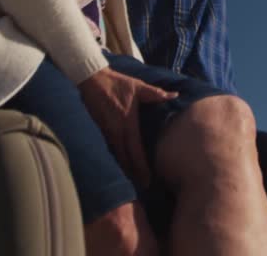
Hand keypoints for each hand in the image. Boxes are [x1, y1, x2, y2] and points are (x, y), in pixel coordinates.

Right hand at [78, 68, 176, 186]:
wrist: (92, 79)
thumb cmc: (118, 83)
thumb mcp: (138, 86)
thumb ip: (156, 94)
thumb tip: (174, 96)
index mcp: (127, 123)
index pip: (135, 150)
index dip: (141, 167)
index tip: (148, 180)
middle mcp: (116, 131)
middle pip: (125, 158)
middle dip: (134, 174)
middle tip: (144, 187)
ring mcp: (106, 132)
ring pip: (116, 155)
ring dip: (124, 169)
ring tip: (133, 183)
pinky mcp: (100, 130)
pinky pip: (109, 149)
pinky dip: (116, 159)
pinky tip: (120, 166)